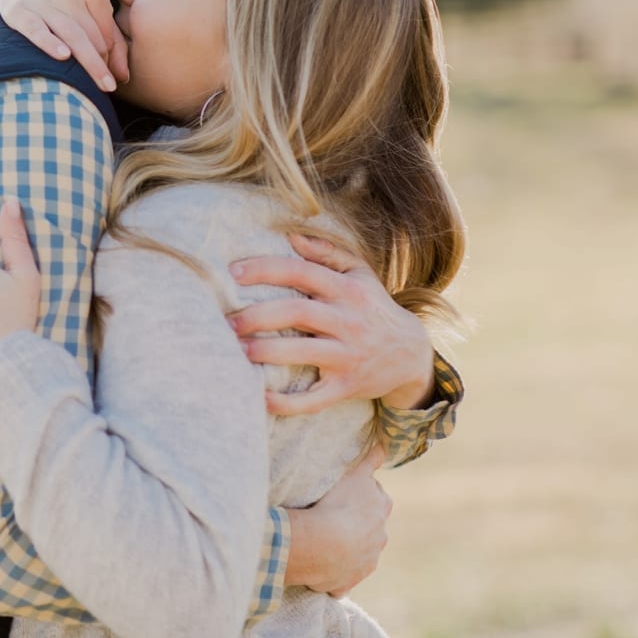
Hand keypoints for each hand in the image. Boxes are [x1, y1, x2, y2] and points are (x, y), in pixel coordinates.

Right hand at [0, 0, 128, 92]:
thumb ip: (111, 36)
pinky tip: (63, 56)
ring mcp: (42, 1)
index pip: (106, 32)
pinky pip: (35, 29)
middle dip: (101, 63)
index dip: (110, 55)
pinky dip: (49, 42)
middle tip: (109, 87)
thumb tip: (124, 76)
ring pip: (69, 34)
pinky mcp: (17, 9)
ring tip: (99, 84)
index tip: (110, 74)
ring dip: (87, 60)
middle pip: (90, 35)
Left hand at [228, 233, 433, 414]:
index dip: (266, 269)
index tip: (233, 272)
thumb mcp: (359, 273)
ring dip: (265, 352)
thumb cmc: (372, 307)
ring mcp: (348, 356)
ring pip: (302, 353)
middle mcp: (348, 321)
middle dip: (258, 316)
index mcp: (346, 290)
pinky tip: (261, 399)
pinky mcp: (346, 386)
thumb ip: (326, 252)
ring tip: (237, 350)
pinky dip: (286, 402)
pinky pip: (314, 399)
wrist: (411, 354)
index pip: (301, 272)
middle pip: (297, 312)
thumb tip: (290, 235)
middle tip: (227, 320)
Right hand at [283, 444, 390, 596]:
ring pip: (357, 552)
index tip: (345, 494)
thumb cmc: (337, 504)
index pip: (377, 497)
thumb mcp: (355, 475)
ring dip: (345, 547)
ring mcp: (365, 560)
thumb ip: (371, 460)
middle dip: (356, 523)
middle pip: (370, 526)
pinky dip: (333, 572)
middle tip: (332, 515)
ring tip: (322, 539)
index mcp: (381, 509)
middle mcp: (380, 537)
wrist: (324, 544)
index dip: (360, 495)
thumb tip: (385, 444)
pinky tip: (318, 565)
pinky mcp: (348, 581)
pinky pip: (340, 576)